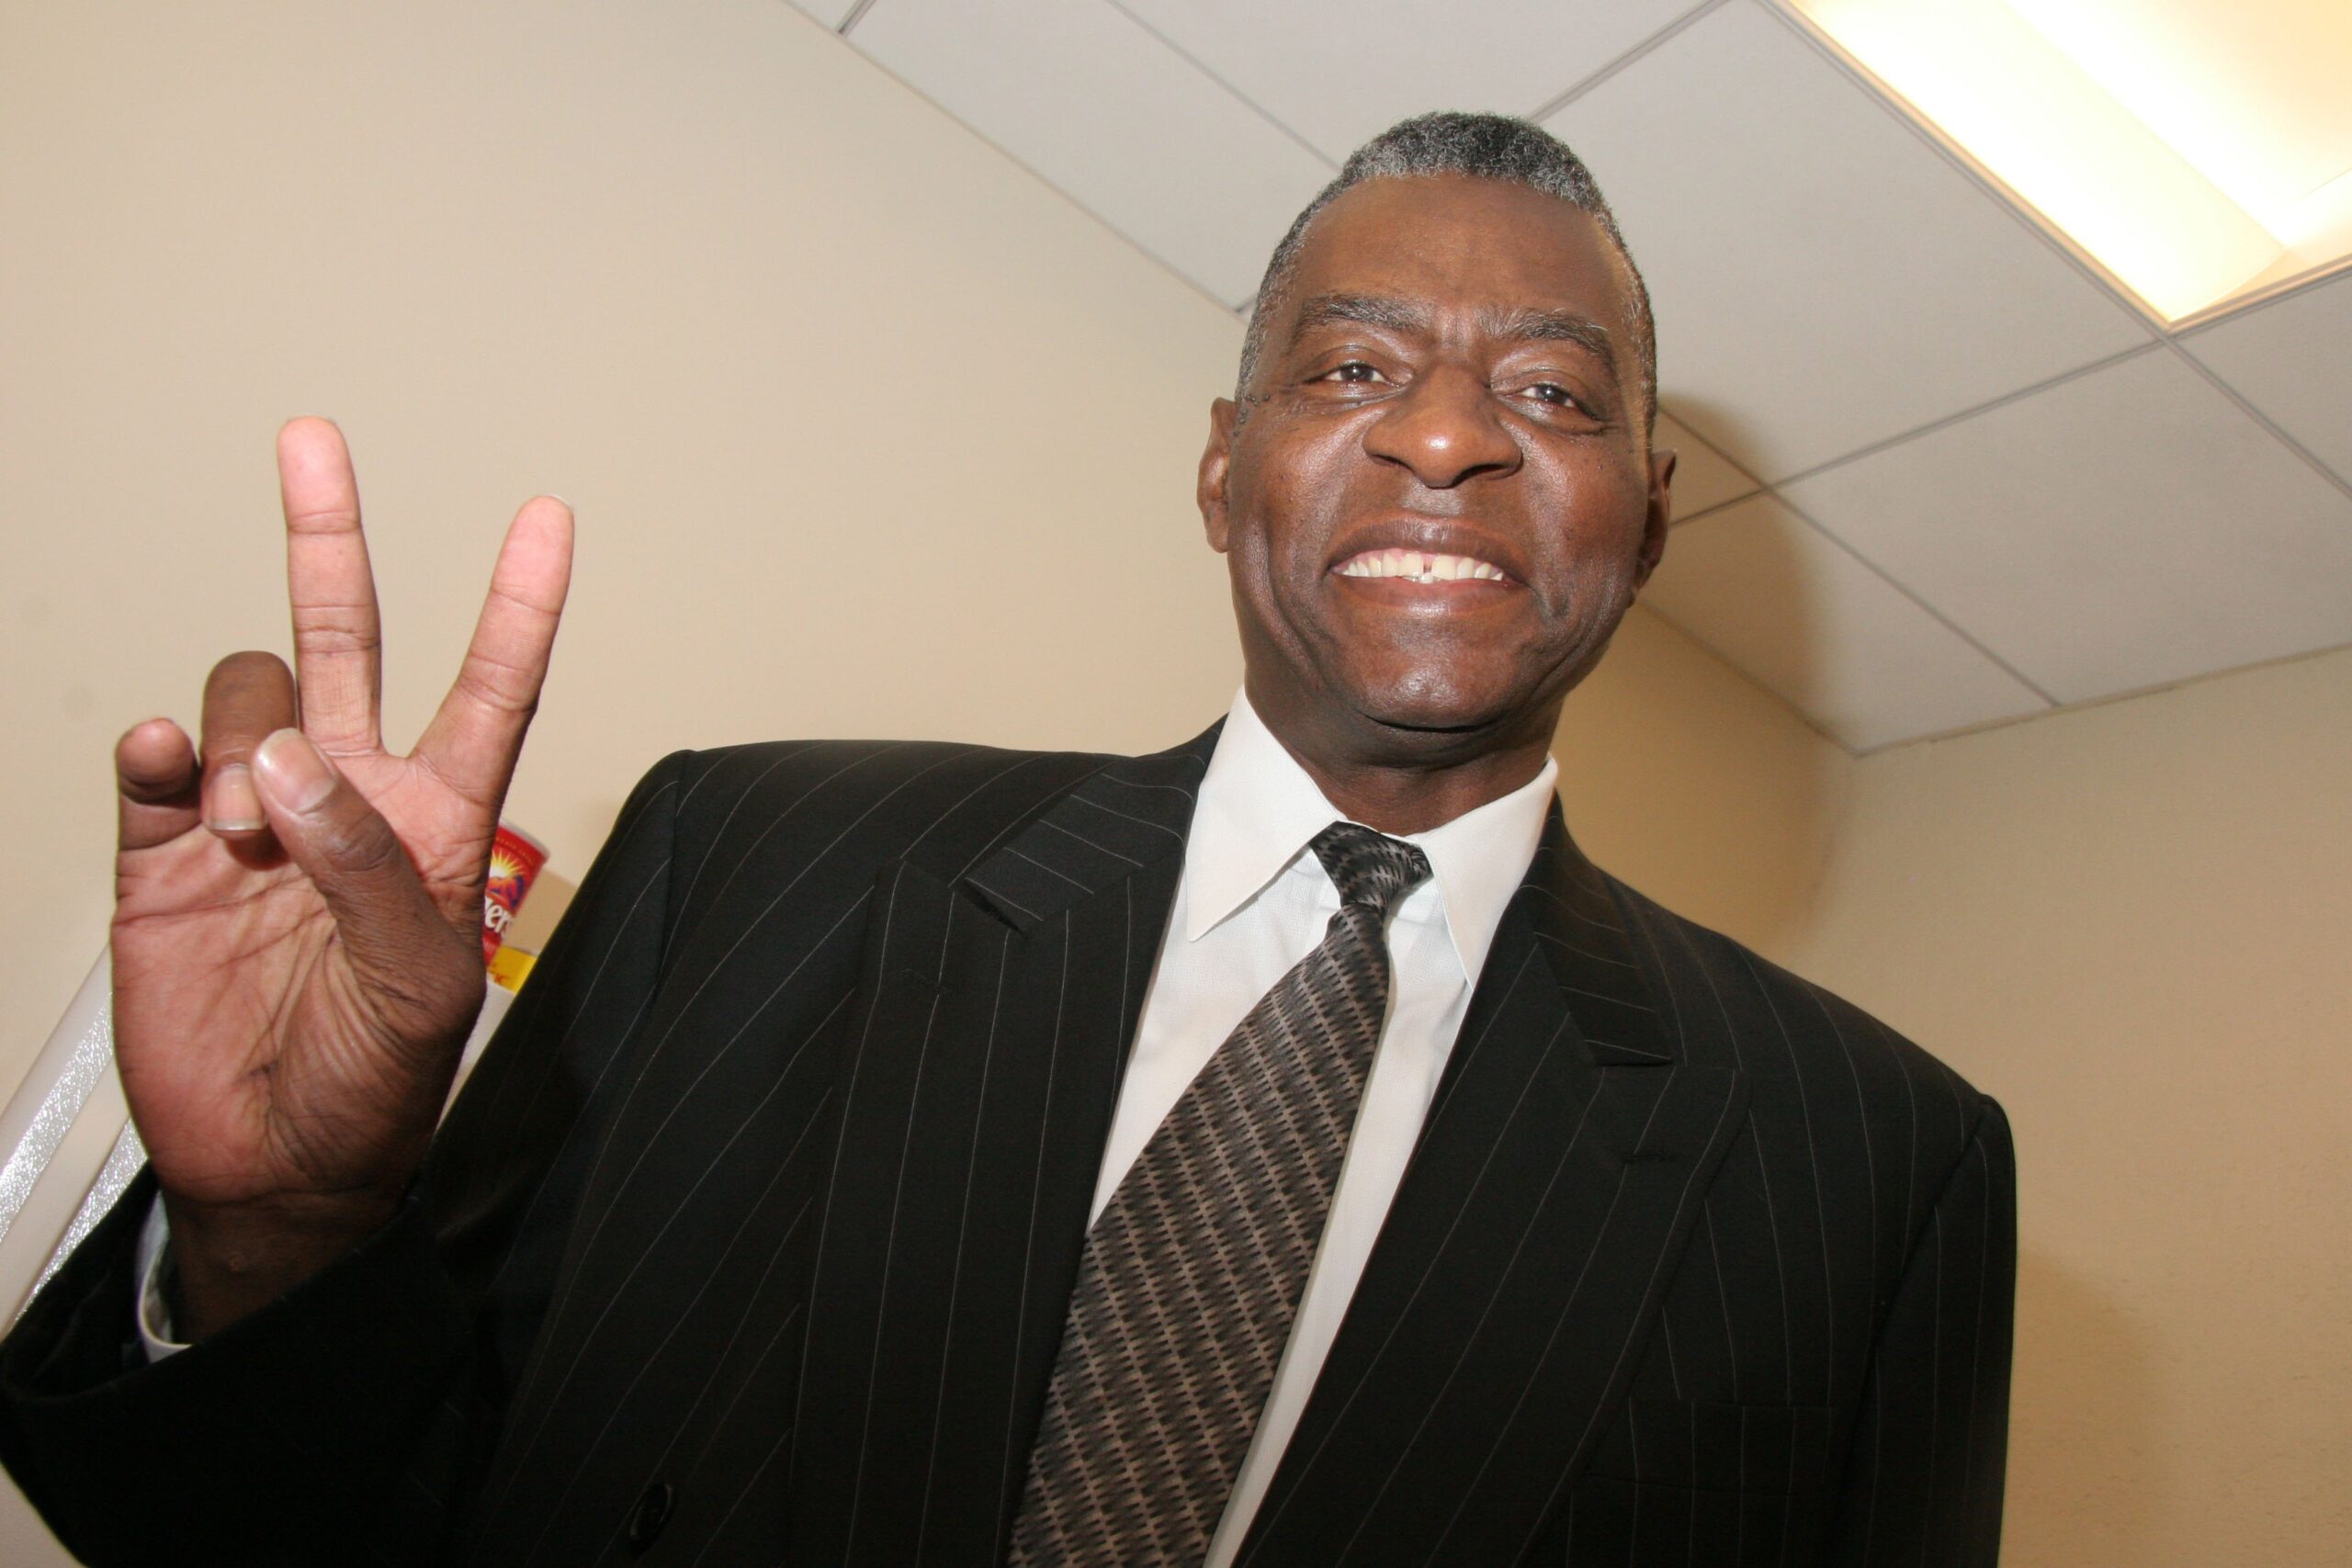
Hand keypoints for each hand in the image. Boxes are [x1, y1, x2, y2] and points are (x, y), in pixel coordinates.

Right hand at [110, 419, 571, 1337]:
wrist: (271, 1163)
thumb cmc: (372, 1084)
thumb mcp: (415, 983)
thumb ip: (366, 865)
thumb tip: (284, 764)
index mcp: (439, 820)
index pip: (491, 687)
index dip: (519, 603)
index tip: (547, 517)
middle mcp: (349, 795)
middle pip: (345, 636)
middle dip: (327, 535)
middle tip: (311, 442)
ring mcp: (255, 814)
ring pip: (245, 696)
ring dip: (243, 742)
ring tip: (249, 835)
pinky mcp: (166, 850)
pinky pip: (153, 759)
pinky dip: (157, 751)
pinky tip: (173, 779)